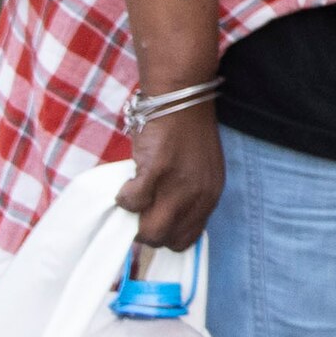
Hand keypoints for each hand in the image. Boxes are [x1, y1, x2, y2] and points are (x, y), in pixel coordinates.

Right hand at [124, 104, 222, 250]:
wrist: (181, 96)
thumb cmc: (185, 132)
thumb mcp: (197, 170)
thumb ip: (187, 195)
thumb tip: (164, 218)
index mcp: (210, 195)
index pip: (188, 238)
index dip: (167, 234)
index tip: (155, 220)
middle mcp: (198, 194)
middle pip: (168, 240)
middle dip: (147, 231)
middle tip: (141, 209)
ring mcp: (178, 184)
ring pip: (150, 231)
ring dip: (135, 219)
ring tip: (134, 196)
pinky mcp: (156, 171)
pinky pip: (132, 202)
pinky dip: (125, 196)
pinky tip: (129, 180)